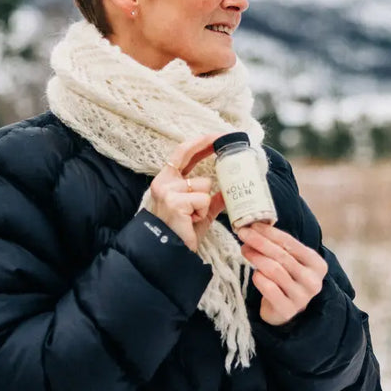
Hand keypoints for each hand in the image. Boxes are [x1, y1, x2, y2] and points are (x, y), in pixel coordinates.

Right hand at [149, 135, 225, 251]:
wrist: (169, 254)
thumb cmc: (181, 233)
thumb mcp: (199, 213)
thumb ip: (211, 201)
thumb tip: (227, 192)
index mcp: (166, 182)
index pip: (182, 154)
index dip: (199, 143)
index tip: (215, 136)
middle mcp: (163, 183)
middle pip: (190, 157)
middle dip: (208, 145)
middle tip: (224, 138)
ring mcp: (167, 191)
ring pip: (204, 185)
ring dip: (205, 203)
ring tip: (194, 217)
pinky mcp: (175, 202)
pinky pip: (204, 199)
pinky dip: (204, 212)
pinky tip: (192, 221)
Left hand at [236, 222, 328, 325]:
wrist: (286, 309)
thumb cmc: (288, 279)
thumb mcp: (292, 261)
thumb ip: (281, 246)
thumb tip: (255, 226)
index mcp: (317, 264)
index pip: (291, 243)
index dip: (270, 233)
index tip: (253, 225)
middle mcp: (313, 281)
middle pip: (281, 255)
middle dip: (260, 242)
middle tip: (243, 234)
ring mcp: (301, 297)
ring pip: (274, 270)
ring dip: (256, 257)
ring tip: (244, 249)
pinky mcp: (287, 310)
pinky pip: (269, 288)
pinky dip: (259, 278)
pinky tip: (254, 274)